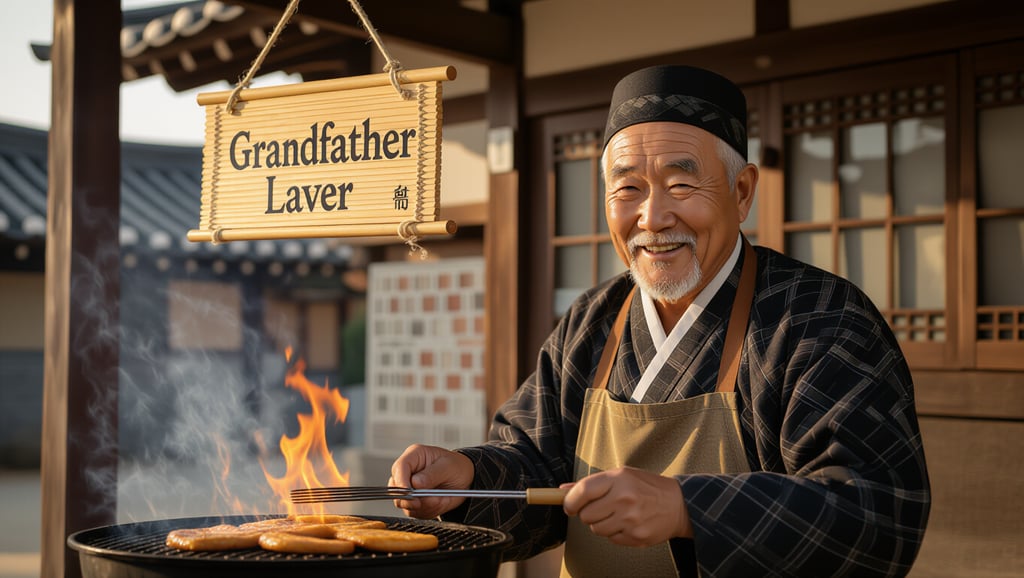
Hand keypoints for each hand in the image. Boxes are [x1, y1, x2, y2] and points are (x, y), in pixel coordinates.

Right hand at [388, 444, 474, 518]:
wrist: (465, 479)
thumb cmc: (457, 467)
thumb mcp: (448, 466)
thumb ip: (432, 474)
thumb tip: (416, 483)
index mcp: (414, 456)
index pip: (399, 467)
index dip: (402, 482)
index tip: (410, 494)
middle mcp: (408, 472)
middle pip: (395, 488)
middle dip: (411, 499)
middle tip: (430, 500)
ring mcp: (408, 487)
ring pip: (403, 503)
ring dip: (423, 506)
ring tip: (440, 499)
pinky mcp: (412, 501)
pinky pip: (413, 512)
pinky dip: (427, 511)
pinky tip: (439, 503)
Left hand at [561, 466, 691, 546]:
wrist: (679, 505)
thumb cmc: (648, 487)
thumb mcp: (622, 475)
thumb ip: (593, 483)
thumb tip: (563, 490)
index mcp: (619, 479)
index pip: (583, 491)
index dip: (570, 500)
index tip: (568, 505)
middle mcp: (624, 498)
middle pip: (586, 514)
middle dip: (588, 513)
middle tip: (600, 508)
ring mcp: (631, 519)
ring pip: (596, 529)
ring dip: (601, 524)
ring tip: (617, 515)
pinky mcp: (636, 536)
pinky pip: (611, 539)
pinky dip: (615, 533)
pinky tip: (628, 523)